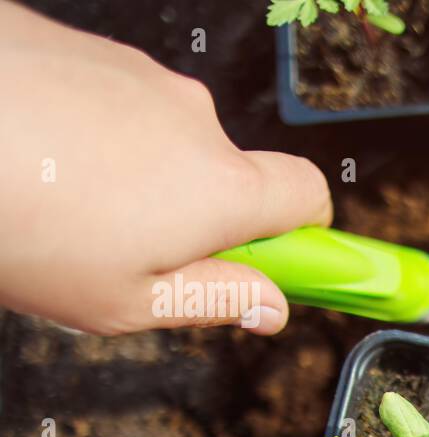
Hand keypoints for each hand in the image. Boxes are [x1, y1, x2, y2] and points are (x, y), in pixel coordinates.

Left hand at [0, 3, 330, 335]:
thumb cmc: (14, 224)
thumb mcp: (119, 302)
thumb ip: (212, 301)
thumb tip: (272, 307)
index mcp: (218, 188)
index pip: (308, 193)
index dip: (303, 227)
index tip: (274, 257)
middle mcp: (194, 119)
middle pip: (224, 170)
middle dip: (189, 210)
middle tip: (119, 249)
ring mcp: (137, 76)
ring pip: (159, 136)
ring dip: (129, 170)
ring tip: (54, 201)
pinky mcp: (82, 47)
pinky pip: (104, 99)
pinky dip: (82, 130)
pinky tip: (28, 156)